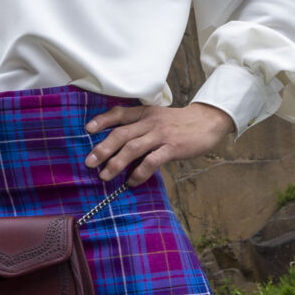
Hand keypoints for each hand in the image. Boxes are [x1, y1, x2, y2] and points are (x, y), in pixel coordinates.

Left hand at [83, 102, 234, 185]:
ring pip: (133, 148)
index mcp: (144, 113)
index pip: (119, 113)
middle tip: (89, 162)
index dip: (102, 120)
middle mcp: (150, 122)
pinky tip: (131, 182)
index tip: (87, 130)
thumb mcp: (157, 117)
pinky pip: (152, 161)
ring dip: (116, 163)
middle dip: (103, 148)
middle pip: (121, 134)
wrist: (207, 121)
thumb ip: (140, 126)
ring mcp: (161, 135)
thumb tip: (117, 144)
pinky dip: (139, 173)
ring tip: (104, 176)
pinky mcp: (172, 148)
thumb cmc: (179, 123)